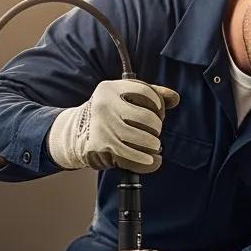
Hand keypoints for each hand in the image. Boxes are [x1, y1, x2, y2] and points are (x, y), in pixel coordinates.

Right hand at [48, 78, 179, 173]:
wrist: (76, 133)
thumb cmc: (109, 113)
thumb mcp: (125, 96)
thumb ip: (152, 93)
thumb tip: (175, 98)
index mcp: (110, 88)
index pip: (146, 92)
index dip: (159, 104)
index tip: (159, 112)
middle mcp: (104, 105)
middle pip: (148, 119)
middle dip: (157, 128)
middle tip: (153, 132)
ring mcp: (103, 127)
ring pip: (144, 140)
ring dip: (154, 145)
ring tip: (153, 145)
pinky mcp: (102, 148)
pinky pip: (134, 158)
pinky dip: (148, 162)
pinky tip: (153, 160)